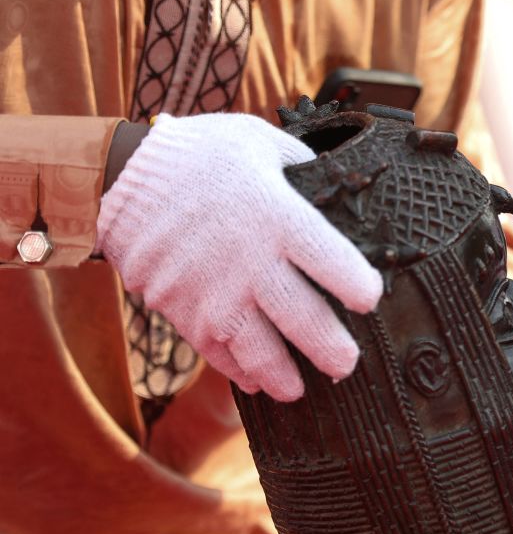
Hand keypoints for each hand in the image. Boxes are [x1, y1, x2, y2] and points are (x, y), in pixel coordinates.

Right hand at [97, 113, 381, 401]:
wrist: (122, 174)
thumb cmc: (201, 153)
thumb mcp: (262, 143)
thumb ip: (304, 170)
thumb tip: (336, 187)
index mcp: (282, 218)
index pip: (337, 266)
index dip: (360, 288)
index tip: (370, 299)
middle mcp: (252, 263)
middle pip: (307, 322)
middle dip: (333, 351)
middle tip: (346, 364)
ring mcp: (215, 293)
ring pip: (262, 352)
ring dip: (285, 377)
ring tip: (299, 390)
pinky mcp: (183, 310)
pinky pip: (218, 353)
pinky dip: (239, 371)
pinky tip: (257, 381)